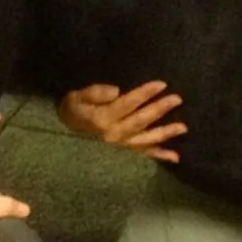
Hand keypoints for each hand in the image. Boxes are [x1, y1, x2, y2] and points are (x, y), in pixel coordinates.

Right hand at [56, 82, 185, 160]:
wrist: (58, 141)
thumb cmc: (69, 115)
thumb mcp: (74, 99)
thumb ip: (94, 93)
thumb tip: (116, 91)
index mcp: (102, 119)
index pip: (128, 103)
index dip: (145, 93)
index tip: (162, 84)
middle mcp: (114, 134)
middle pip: (141, 120)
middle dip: (160, 109)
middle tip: (177, 99)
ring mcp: (120, 148)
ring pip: (146, 139)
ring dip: (165, 133)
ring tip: (183, 127)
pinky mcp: (123, 157)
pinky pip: (143, 157)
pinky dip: (159, 156)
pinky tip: (175, 157)